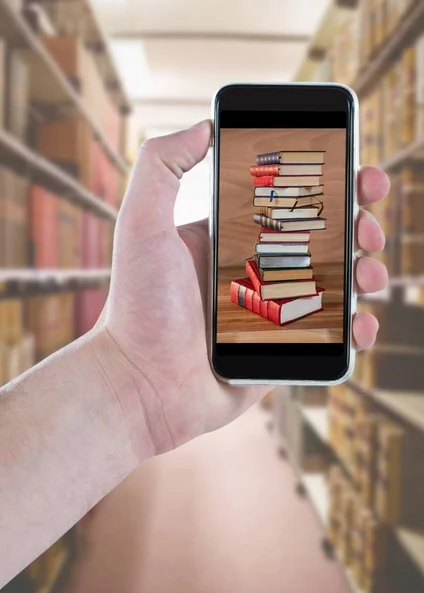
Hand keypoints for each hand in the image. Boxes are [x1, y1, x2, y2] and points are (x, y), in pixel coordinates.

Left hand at [101, 121, 388, 455]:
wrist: (140, 385)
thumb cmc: (138, 306)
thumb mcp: (141, 224)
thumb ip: (162, 166)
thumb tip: (204, 126)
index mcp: (231, 236)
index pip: (290, 201)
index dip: (328, 183)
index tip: (356, 171)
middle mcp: (256, 269)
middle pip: (323, 239)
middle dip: (357, 226)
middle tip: (367, 226)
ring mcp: (274, 311)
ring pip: (336, 285)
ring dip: (366, 273)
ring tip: (369, 274)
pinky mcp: (283, 349)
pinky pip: (331, 336)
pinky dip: (357, 328)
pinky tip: (363, 323)